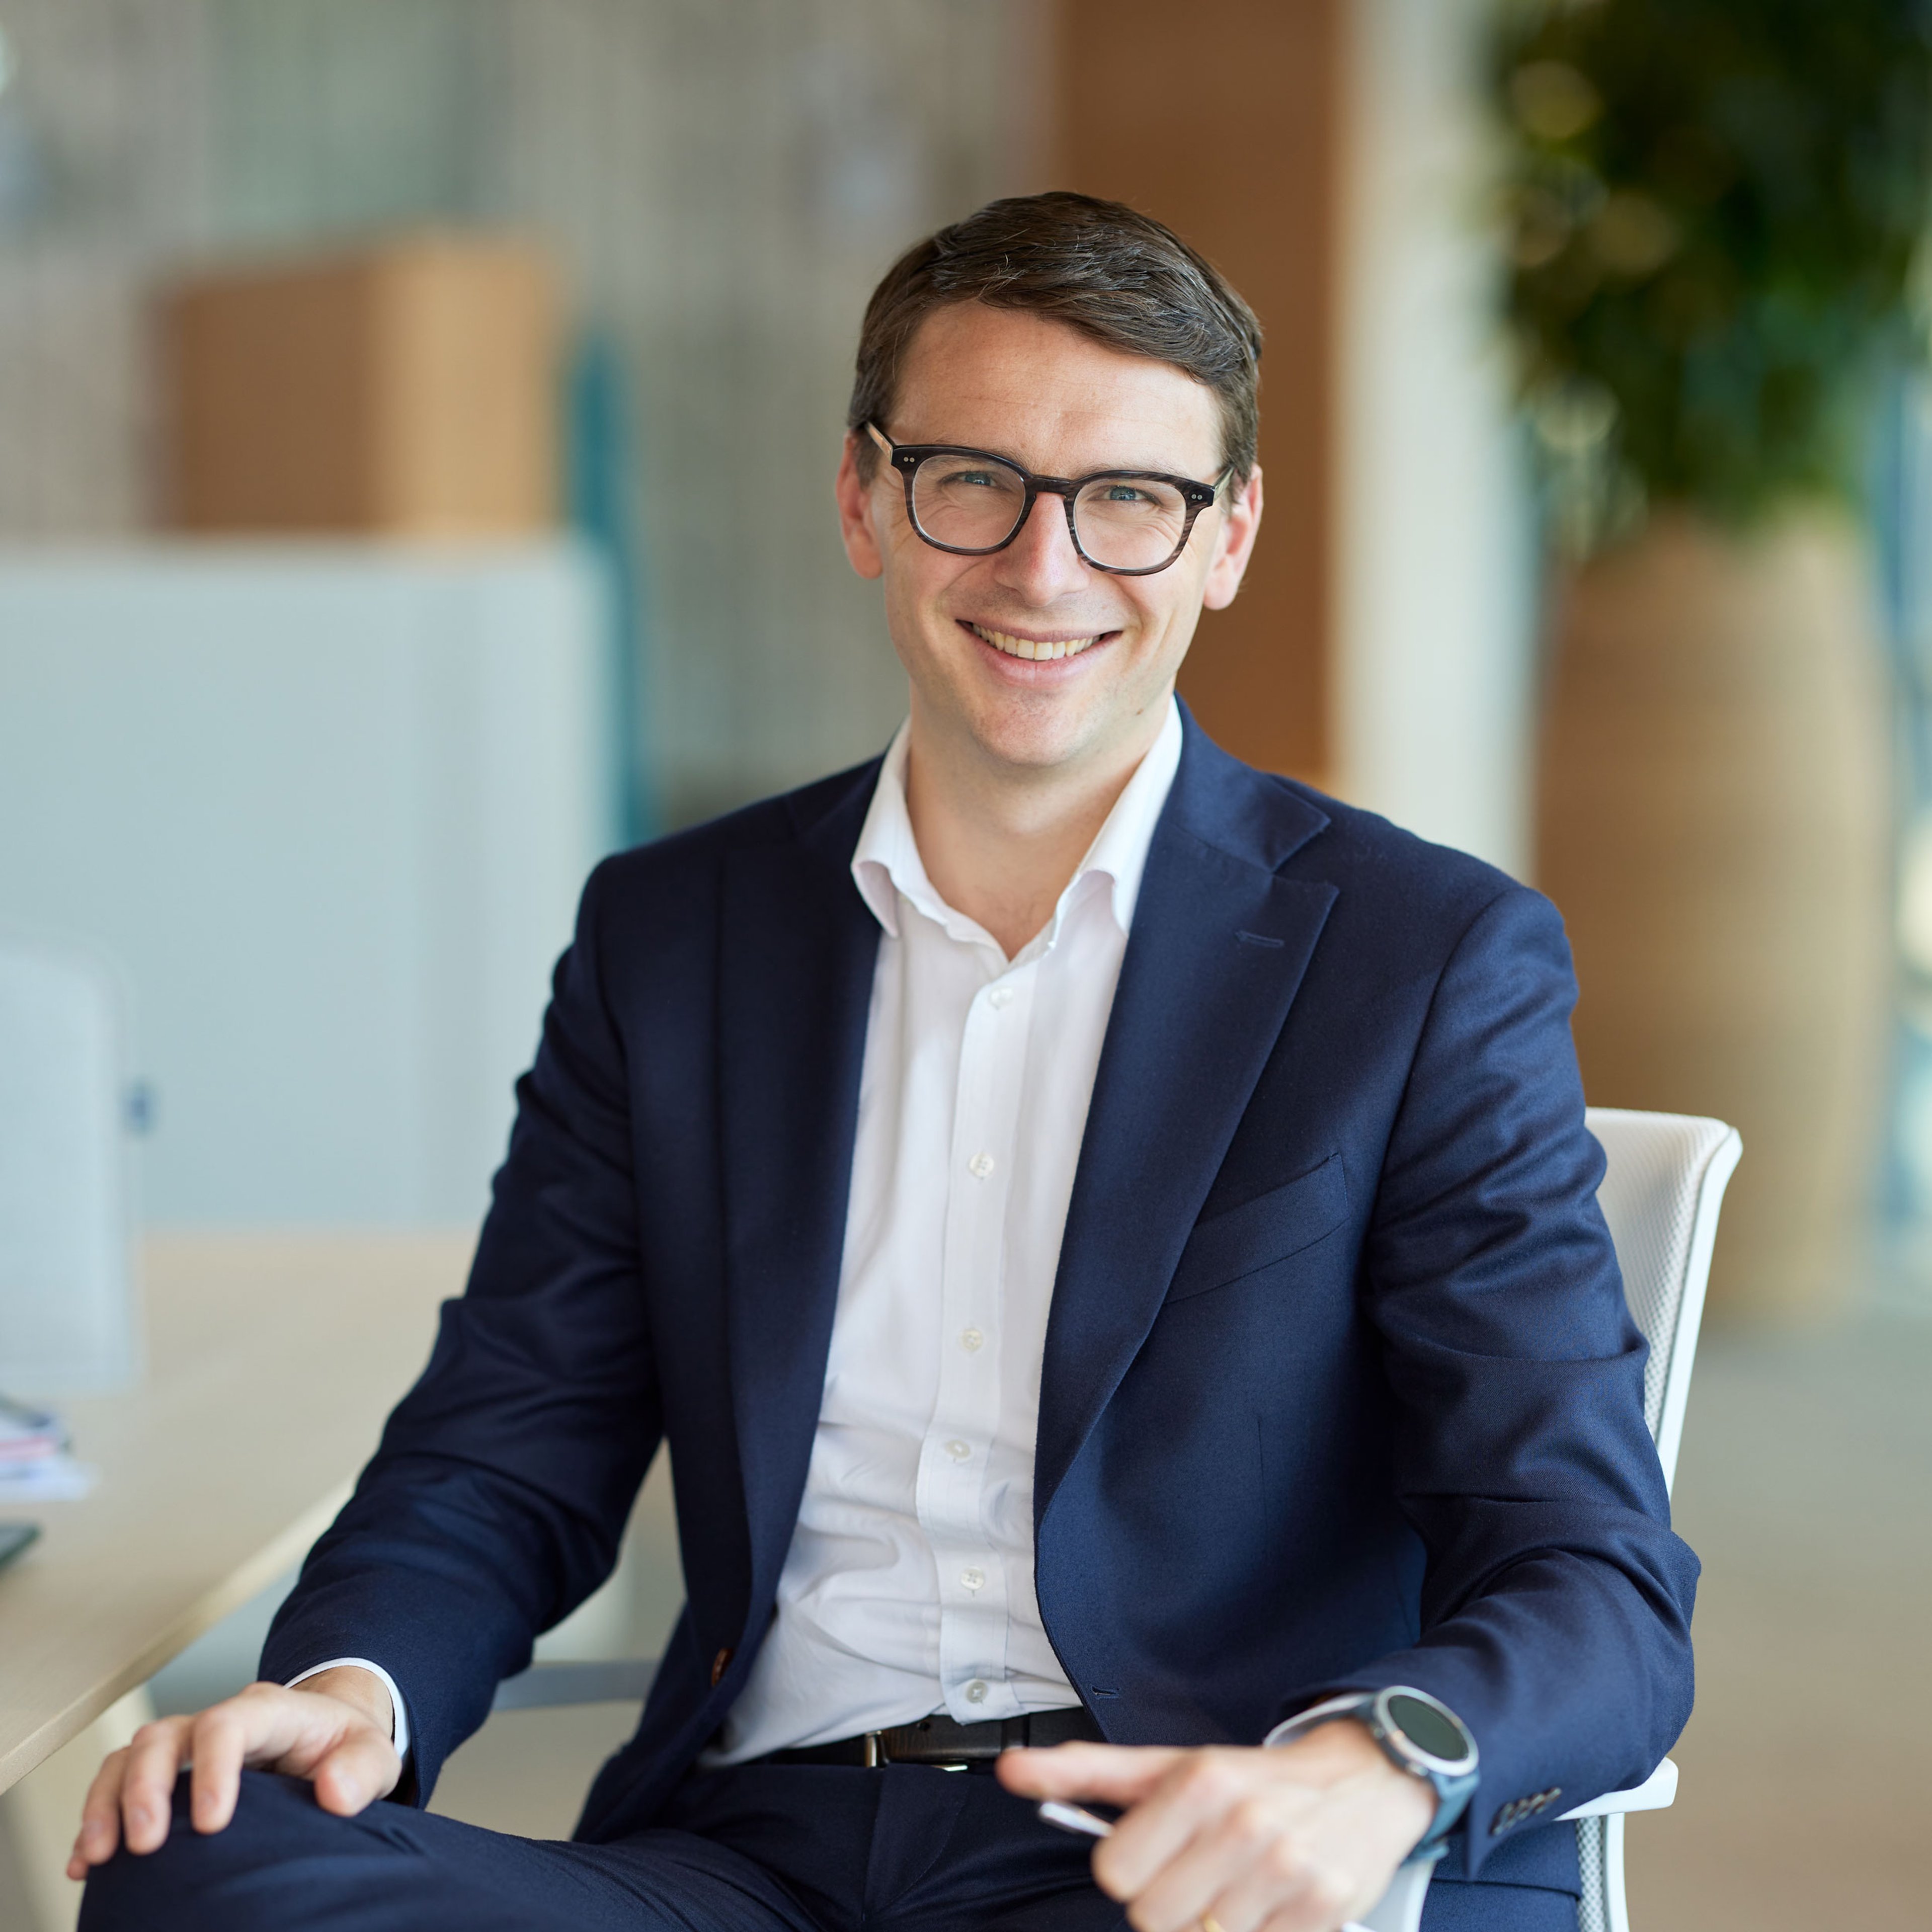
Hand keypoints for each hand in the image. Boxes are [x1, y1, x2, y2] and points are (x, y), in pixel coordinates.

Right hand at [67, 1668, 398, 1877]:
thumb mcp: (372, 1753)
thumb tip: (335, 1794)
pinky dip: (97, 1820)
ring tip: (98, 1856)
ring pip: (130, 1757)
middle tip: (145, 1844)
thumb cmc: (347, 1748)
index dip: (213, 1767)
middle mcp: (218, 1722)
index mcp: (271, 1711)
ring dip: (107, 1803)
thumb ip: (361, 1769)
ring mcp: (186, 1748)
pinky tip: (85, 1863)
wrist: (330, 1740)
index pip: (230, 1722)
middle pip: (165, 1736)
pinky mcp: (165, 1777)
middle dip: (146, 1787)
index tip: (212, 1822)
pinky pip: (116, 1785)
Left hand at [998, 1721, 1434, 1931]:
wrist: (1362, 1779)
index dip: (1130, 1871)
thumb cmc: (1250, 1778)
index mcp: (1198, 1782)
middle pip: (1153, 1917)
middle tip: (1197, 1872)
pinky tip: (1269, 1903)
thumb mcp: (1168, 1764)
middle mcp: (1242, 1823)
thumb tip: (1012, 1771)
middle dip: (1169, 1903)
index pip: (1116, 1873)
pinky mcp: (1323, 1910)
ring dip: (1214, 1922)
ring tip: (1236, 1884)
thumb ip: (1085, 1772)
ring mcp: (1286, 1870)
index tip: (1154, 1855)